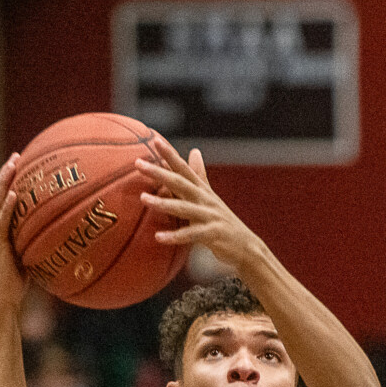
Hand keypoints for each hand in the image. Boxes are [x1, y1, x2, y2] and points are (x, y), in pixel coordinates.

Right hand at [0, 154, 29, 312]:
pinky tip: (15, 194)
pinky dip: (7, 207)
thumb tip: (63, 237)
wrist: (3, 301)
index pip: (2, 200)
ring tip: (13, 165)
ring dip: (4, 182)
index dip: (8, 181)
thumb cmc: (18, 284)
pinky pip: (2, 223)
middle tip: (16, 155)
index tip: (19, 164)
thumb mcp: (31, 258)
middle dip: (5, 173)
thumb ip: (40, 244)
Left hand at [136, 140, 262, 275]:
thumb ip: (199, 175)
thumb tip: (194, 151)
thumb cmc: (223, 222)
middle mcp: (206, 200)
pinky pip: (192, 235)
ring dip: (163, 203)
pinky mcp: (214, 234)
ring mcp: (211, 216)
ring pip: (184, 208)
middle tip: (139, 164)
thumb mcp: (210, 197)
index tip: (155, 140)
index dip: (171, 155)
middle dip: (160, 173)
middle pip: (181, 183)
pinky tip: (158, 237)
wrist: (246, 246)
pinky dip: (175, 237)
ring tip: (143, 198)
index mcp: (203, 190)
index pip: (185, 169)